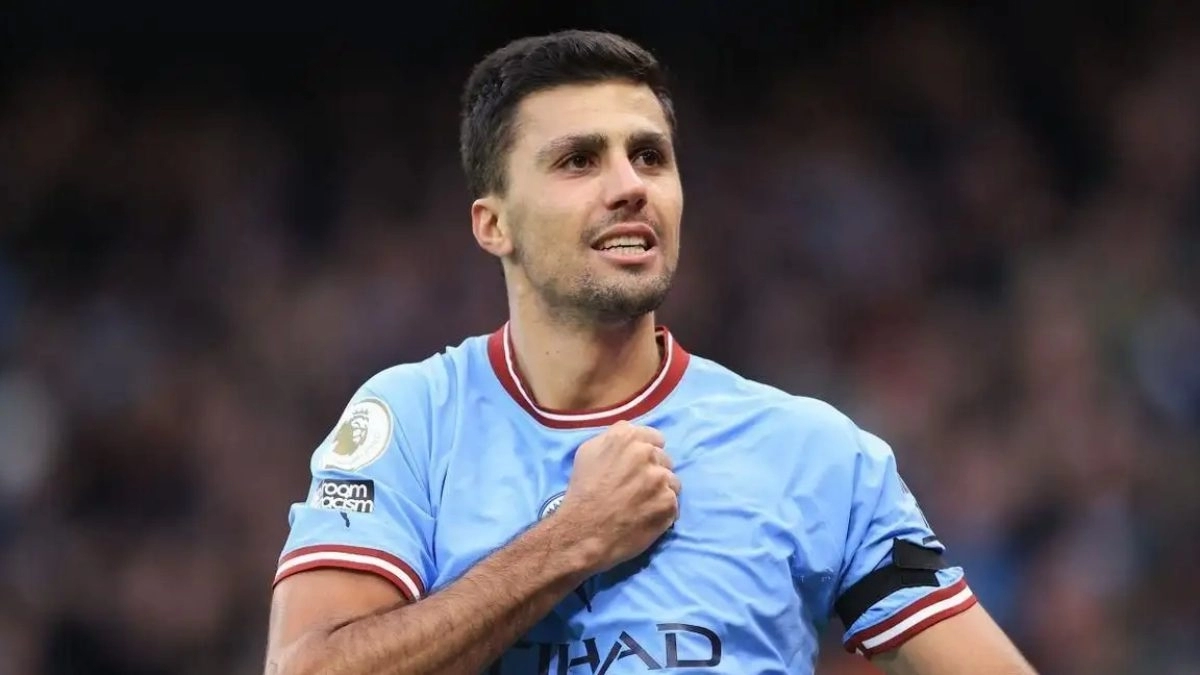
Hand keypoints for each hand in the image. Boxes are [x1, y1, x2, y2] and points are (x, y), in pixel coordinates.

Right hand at [552, 421, 680, 574]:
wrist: (584, 532)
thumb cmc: (582, 492)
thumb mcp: (588, 453)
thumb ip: (613, 439)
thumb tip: (631, 439)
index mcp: (626, 437)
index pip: (654, 438)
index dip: (647, 454)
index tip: (639, 467)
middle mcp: (647, 453)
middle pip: (664, 459)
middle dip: (654, 471)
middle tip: (638, 488)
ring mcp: (660, 478)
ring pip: (672, 481)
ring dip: (661, 491)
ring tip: (643, 505)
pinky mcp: (668, 502)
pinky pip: (673, 503)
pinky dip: (663, 511)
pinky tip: (646, 517)